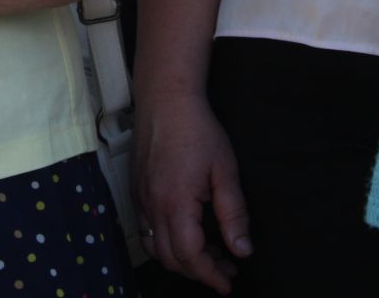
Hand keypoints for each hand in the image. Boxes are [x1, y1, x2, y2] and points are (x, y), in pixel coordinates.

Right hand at [141, 93, 252, 293]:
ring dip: (180, 259)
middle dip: (198, 271)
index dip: (211, 275)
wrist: (166, 99)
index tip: (228, 282)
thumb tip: (242, 250)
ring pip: (154, 247)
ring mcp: (140, 198)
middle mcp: (152, 205)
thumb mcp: (225, 170)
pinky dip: (165, 242)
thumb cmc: (197, 129)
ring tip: (208, 253)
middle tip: (226, 268)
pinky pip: (146, 229)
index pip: (190, 255)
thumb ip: (234, 214)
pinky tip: (187, 231)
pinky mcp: (136, 190)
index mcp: (176, 202)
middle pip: (170, 258)